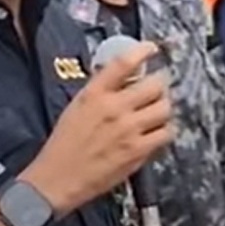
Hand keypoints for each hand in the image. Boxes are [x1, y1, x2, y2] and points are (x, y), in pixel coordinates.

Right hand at [23, 41, 172, 212]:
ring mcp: (129, 129)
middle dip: (159, 84)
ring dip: (164, 107)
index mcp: (94, 94)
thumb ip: (99, 91)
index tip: (151, 48)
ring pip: (164, 108)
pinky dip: (164, 130)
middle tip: (157, 88)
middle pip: (154, 84)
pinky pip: (165, 133)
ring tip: (157, 110)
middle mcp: (114, 107)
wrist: (59, 176)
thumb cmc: (64, 142)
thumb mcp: (76, 107)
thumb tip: (122, 78)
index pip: (123, 63)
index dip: (142, 51)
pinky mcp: (138, 151)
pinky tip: (156, 131)